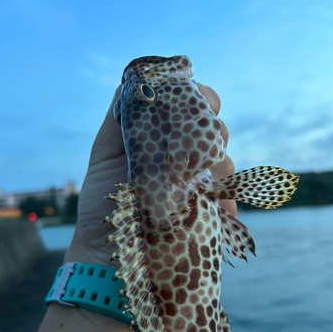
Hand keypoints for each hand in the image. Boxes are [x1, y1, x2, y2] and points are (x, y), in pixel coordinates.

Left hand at [64, 84, 236, 266]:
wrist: (106, 252)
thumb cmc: (102, 203)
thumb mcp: (105, 155)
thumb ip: (120, 118)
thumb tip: (136, 79)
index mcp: (161, 140)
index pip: (190, 107)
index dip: (199, 98)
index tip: (201, 101)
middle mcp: (183, 160)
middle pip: (213, 131)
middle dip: (213, 132)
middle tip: (199, 148)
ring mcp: (198, 187)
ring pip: (226, 163)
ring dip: (221, 167)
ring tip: (203, 184)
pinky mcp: (208, 214)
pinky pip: (230, 202)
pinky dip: (228, 203)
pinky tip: (219, 209)